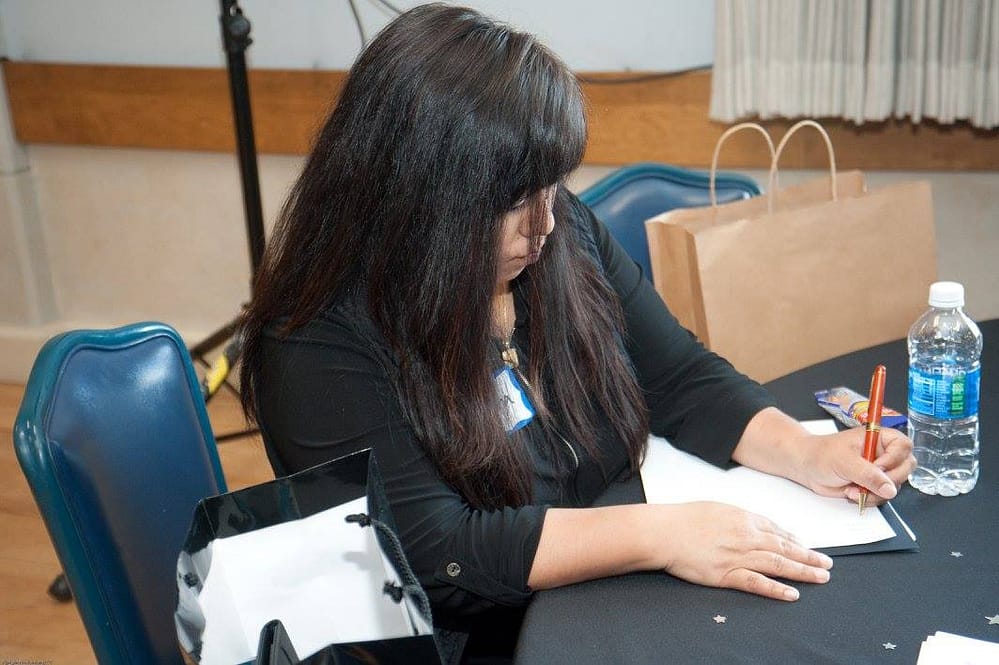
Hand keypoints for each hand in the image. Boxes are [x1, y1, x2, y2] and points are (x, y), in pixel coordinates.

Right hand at [653, 502, 832, 600]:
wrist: (664, 531)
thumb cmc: (685, 518)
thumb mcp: (717, 508)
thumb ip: (739, 517)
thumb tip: (755, 524)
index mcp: (743, 519)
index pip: (777, 531)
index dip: (795, 540)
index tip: (807, 546)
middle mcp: (746, 537)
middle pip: (785, 548)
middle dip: (809, 556)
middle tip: (828, 564)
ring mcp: (738, 557)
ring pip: (779, 565)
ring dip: (803, 572)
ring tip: (821, 577)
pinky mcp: (727, 575)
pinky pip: (757, 583)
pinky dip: (777, 589)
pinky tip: (792, 594)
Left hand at [793, 426, 915, 505]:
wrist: (807, 467)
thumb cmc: (821, 455)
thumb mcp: (844, 461)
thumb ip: (868, 474)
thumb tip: (889, 488)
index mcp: (877, 437)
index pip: (903, 446)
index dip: (894, 459)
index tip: (877, 467)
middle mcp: (882, 453)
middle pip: (905, 468)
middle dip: (887, 481)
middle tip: (867, 483)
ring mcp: (879, 470)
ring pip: (894, 486)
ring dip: (874, 493)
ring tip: (852, 489)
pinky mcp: (873, 485)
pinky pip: (882, 497)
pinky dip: (869, 499)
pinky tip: (851, 493)